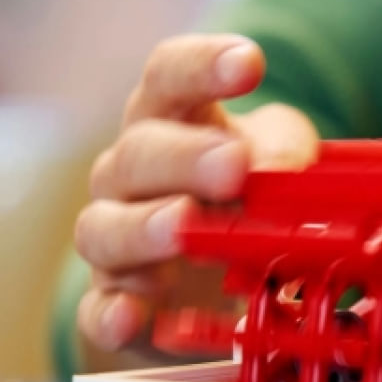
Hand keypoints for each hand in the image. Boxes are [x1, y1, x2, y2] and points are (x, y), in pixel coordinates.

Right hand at [74, 33, 318, 354]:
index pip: (169, 78)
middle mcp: (130, 176)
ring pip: (103, 228)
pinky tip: (129, 316)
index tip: (249, 64)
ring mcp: (115, 241)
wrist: (217, 275)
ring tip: (183, 226)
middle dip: (184, 157)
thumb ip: (284, 153)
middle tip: (232, 165)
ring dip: (144, 227)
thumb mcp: (276, 160)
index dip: (202, 67)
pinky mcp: (115, 304)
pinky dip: (110, 316)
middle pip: (138, 153)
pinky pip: (97, 311)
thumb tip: (284, 167)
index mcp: (171, 124)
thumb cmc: (243, 199)